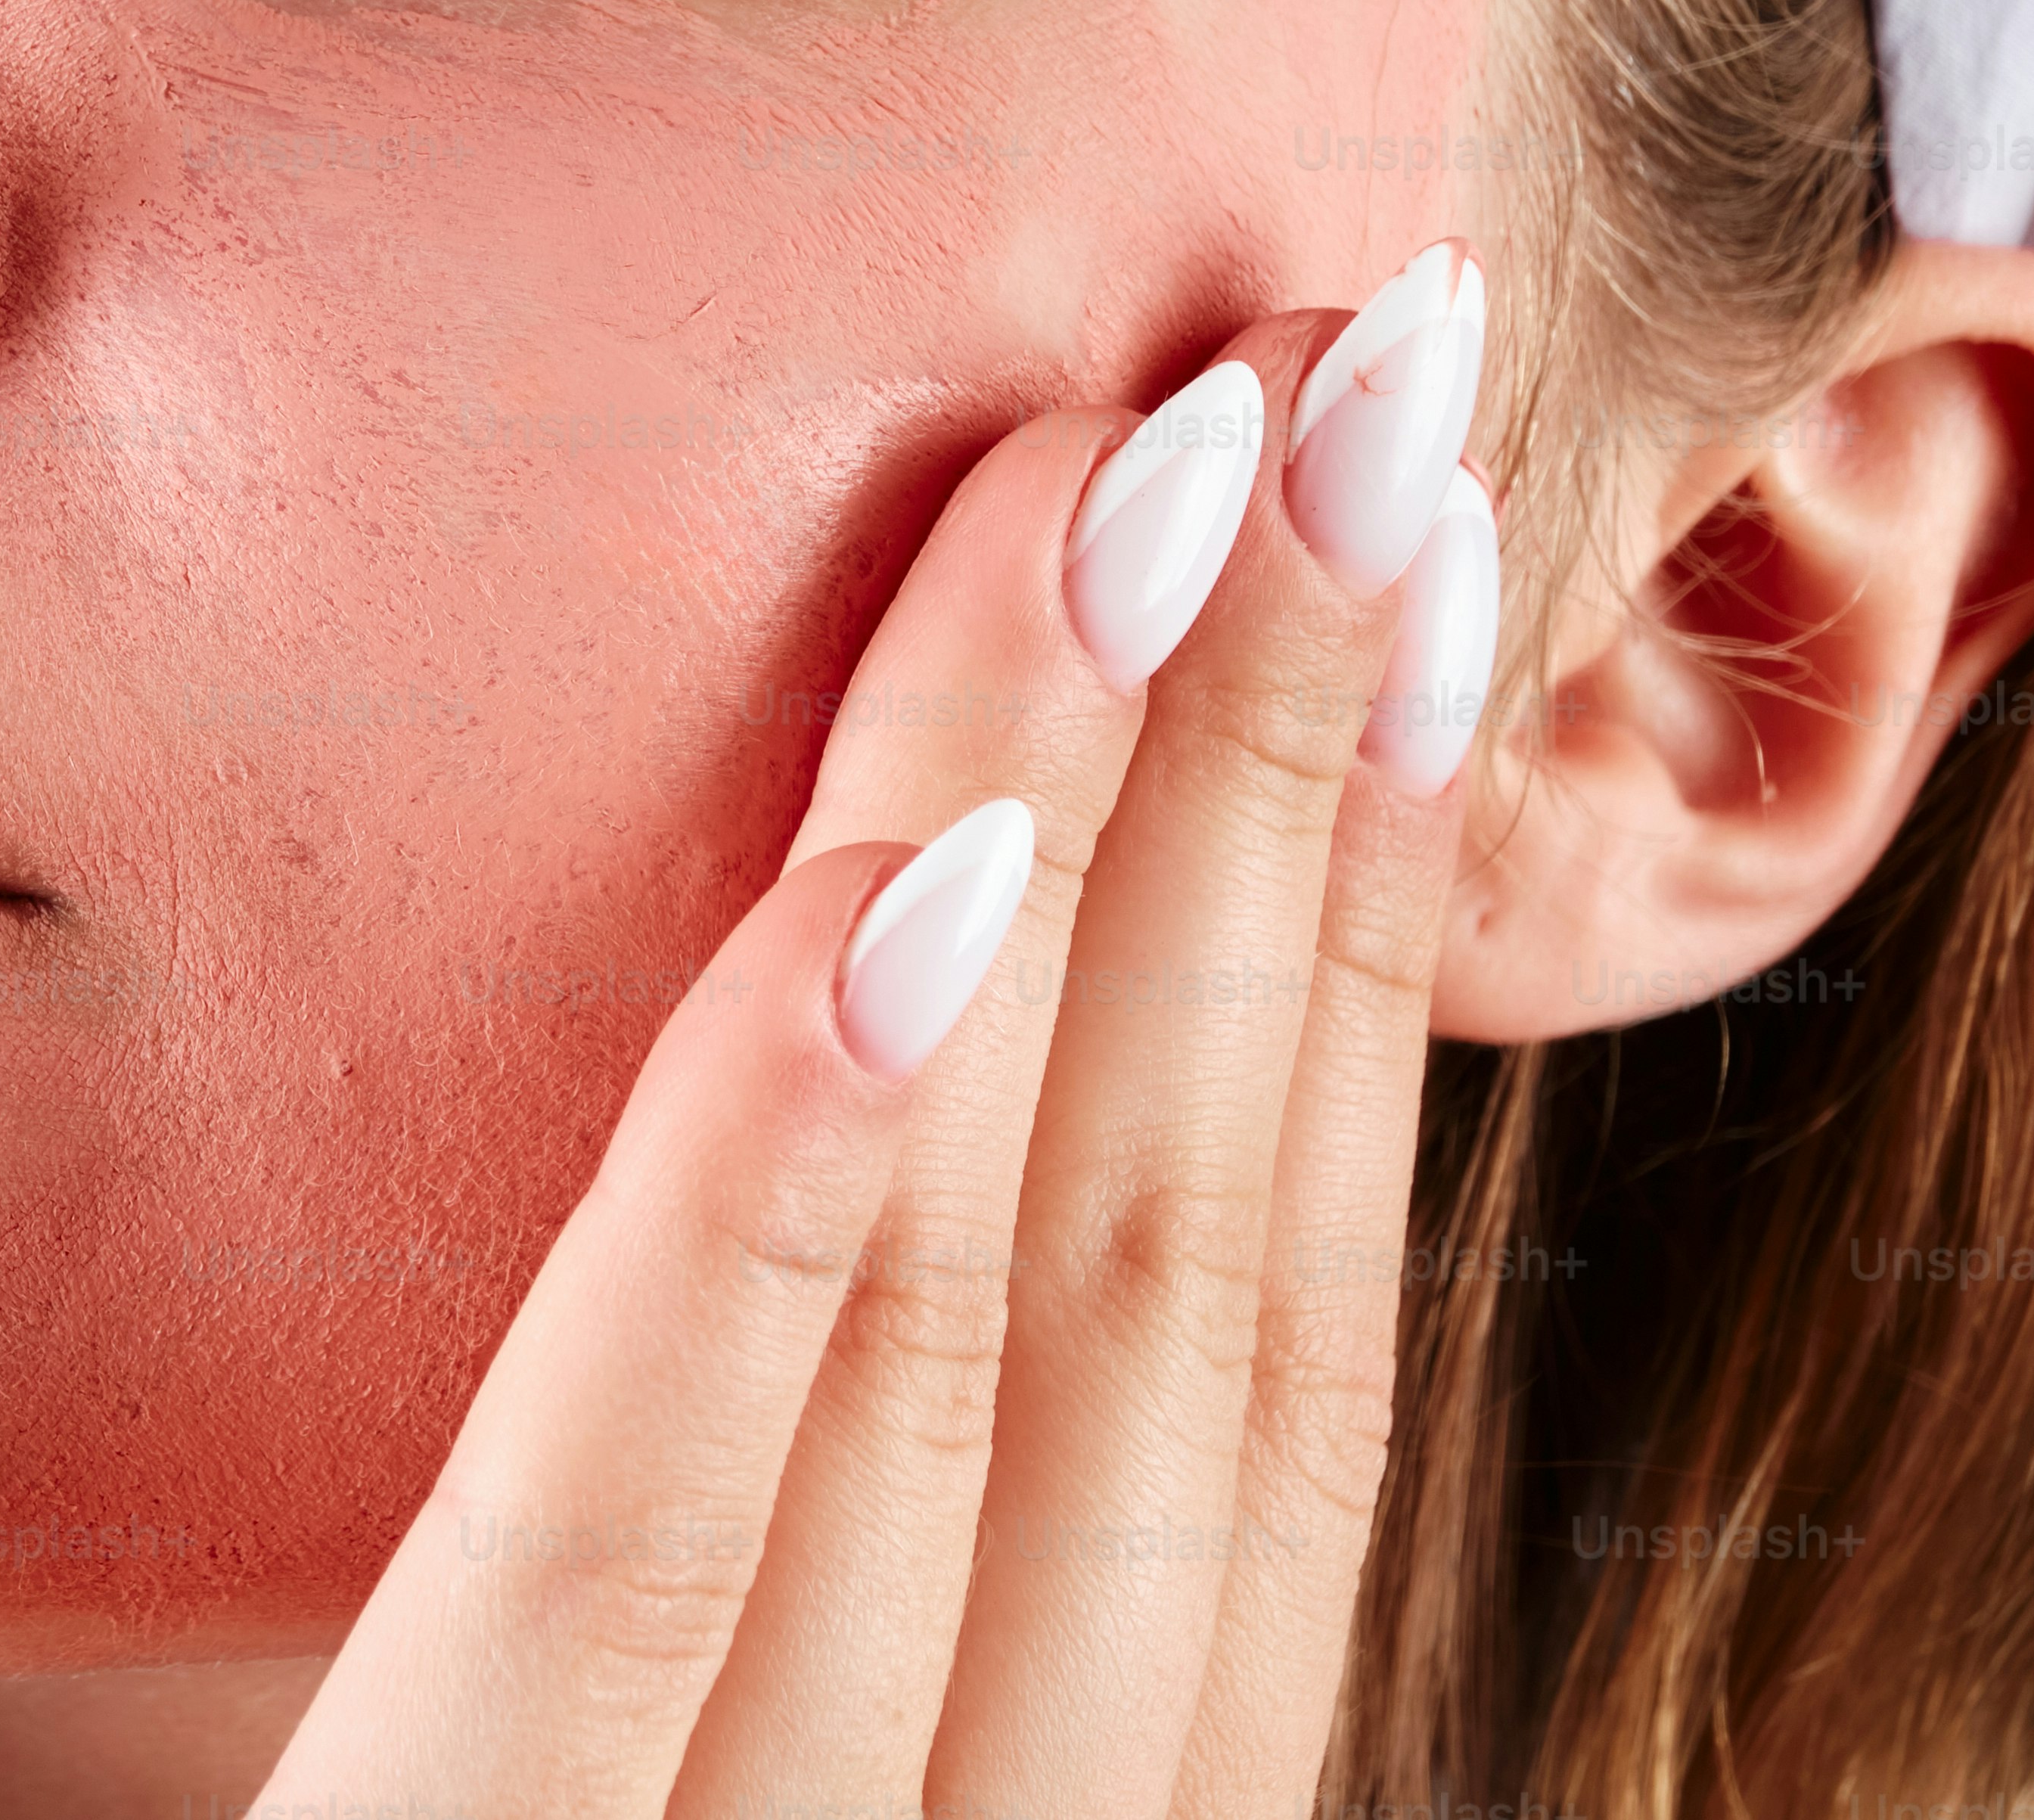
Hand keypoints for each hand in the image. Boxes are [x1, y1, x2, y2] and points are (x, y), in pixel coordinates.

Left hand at [250, 253, 1500, 1817]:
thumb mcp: (685, 1792)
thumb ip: (807, 1560)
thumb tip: (915, 1030)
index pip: (1260, 1363)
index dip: (1358, 946)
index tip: (1417, 565)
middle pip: (1177, 1283)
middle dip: (1288, 793)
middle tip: (1367, 357)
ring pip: (970, 1336)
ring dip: (1082, 865)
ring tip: (1168, 461)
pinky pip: (616, 1537)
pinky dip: (765, 1204)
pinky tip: (878, 905)